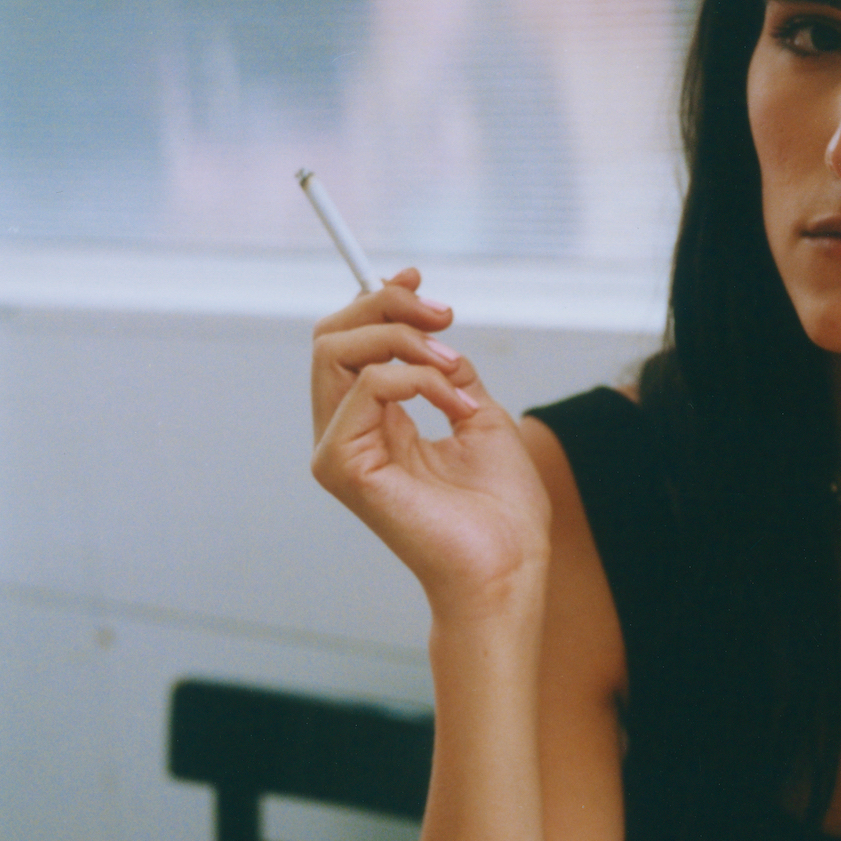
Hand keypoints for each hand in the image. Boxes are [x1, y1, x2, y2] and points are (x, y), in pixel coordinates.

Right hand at [311, 269, 550, 611]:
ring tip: (456, 370)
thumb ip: (448, 372)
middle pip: (330, 336)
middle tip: (445, 313)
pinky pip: (367, 386)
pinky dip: (418, 379)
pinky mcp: (341, 466)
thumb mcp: (480, 417)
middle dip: (387, 304)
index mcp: (373, 424)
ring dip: (405, 339)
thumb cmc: (502, 508)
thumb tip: (432, 331)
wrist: (509, 563)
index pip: (348, 344)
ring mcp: (335, 450)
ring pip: (336, 349)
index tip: (420, 277)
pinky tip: (455, 407)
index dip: (376, 299)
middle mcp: (344, 433)